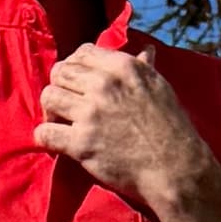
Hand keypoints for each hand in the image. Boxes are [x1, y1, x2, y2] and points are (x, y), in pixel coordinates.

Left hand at [32, 35, 219, 221]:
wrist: (175, 170)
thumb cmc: (171, 129)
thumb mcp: (160, 88)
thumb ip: (144, 68)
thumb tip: (146, 51)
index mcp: (123, 67)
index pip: (82, 53)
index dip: (75, 68)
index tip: (78, 85)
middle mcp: (104, 85)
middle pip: (59, 72)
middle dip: (59, 88)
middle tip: (66, 107)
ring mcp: (91, 113)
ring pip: (48, 97)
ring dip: (50, 111)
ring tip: (61, 124)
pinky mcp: (82, 143)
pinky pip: (45, 133)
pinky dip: (44, 137)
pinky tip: (54, 143)